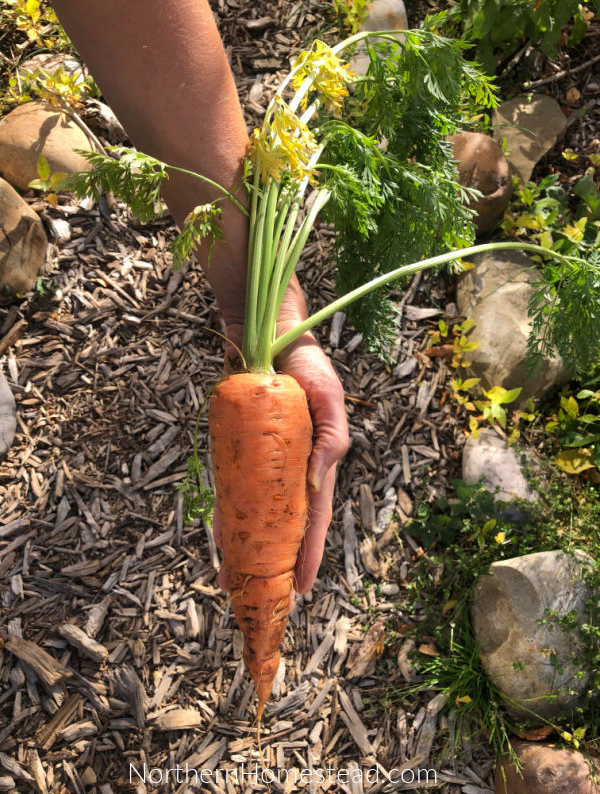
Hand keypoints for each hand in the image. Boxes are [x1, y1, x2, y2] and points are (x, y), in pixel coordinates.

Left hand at [214, 278, 348, 593]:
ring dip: (247, 543)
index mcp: (318, 460)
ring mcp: (267, 460)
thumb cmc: (306, 363)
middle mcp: (292, 466)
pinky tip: (219, 535)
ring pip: (257, 511)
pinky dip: (226, 512)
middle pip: (284, 522)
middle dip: (276, 559)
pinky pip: (233, 487)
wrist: (268, 333)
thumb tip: (316, 484)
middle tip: (264, 596)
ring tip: (233, 577)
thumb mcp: (328, 397)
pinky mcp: (242, 448)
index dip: (310, 551)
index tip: (304, 586)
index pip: (314, 516)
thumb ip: (330, 439)